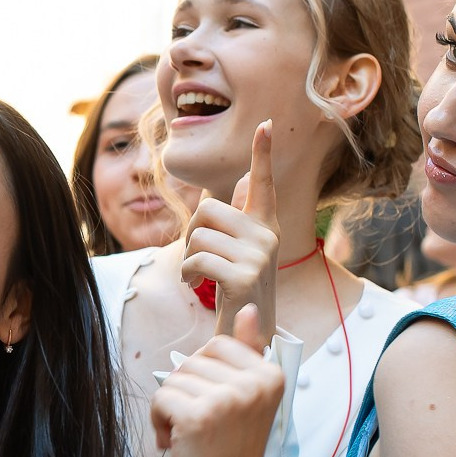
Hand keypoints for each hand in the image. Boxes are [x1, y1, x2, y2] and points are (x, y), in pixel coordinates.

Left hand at [149, 305, 283, 456]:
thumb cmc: (234, 453)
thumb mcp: (250, 399)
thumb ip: (248, 353)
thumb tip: (248, 308)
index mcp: (270, 374)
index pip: (218, 345)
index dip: (205, 376)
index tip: (218, 408)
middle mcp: (253, 383)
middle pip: (192, 360)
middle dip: (186, 392)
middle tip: (204, 428)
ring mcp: (227, 399)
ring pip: (173, 379)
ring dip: (171, 409)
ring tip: (192, 438)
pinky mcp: (198, 416)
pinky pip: (160, 398)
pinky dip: (159, 422)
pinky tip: (177, 445)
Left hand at [179, 120, 280, 338]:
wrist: (246, 331)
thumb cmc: (236, 288)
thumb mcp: (239, 249)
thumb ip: (241, 216)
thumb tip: (242, 179)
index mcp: (265, 224)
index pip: (263, 183)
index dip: (262, 154)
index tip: (265, 125)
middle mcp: (268, 235)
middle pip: (208, 209)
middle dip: (191, 232)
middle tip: (196, 257)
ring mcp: (259, 255)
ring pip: (198, 235)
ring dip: (187, 259)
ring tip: (197, 275)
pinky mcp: (245, 276)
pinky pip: (197, 258)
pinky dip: (187, 272)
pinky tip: (195, 284)